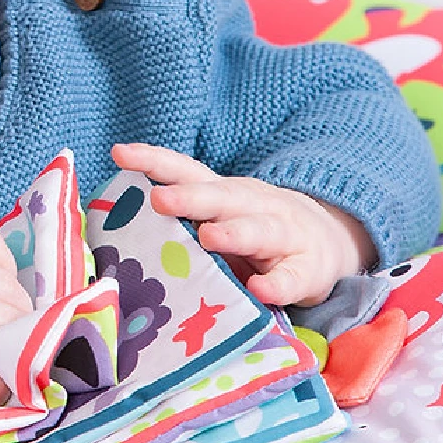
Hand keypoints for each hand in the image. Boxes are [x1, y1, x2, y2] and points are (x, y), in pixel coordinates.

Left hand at [111, 143, 376, 307]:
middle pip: (219, 196)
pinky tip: (260, 289)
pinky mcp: (307, 270)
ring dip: (233, 232)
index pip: (184, 170)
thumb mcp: (218, 219)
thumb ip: (178, 224)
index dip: (152, 160)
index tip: (119, 152)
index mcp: (222, 192)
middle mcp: (252, 204)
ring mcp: (284, 234)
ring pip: (259, 230)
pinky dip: (277, 284)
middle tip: (159, 199)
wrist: (326, 242)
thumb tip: (116, 231)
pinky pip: (292, 277)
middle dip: (189, 197)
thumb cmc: (251, 234)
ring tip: (208, 237)